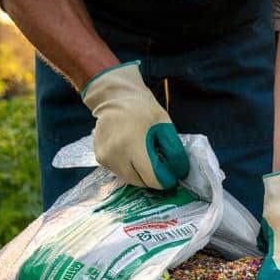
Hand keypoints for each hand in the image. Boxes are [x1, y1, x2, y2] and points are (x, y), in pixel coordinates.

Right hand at [80, 61, 188, 189]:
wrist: (114, 97)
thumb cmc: (142, 109)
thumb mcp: (164, 125)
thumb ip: (174, 150)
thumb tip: (180, 172)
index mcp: (133, 144)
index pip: (152, 178)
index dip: (166, 180)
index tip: (172, 174)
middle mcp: (116, 154)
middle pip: (140, 182)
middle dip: (153, 179)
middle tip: (161, 166)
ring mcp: (105, 157)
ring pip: (129, 179)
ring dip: (140, 174)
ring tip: (146, 157)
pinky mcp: (99, 158)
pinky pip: (119, 172)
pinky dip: (129, 168)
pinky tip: (133, 154)